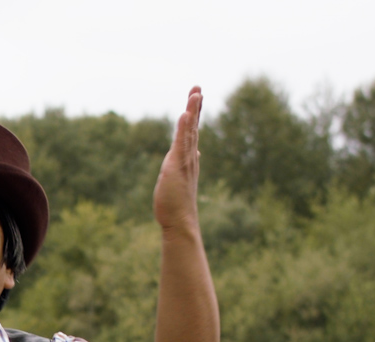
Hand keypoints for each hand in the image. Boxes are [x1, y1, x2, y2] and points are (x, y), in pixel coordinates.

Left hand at [152, 86, 202, 233]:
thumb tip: (196, 153)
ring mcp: (185, 160)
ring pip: (190, 131)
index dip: (194, 114)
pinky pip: (181, 143)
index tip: (196, 96)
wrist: (180, 221)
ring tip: (196, 93)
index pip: (191, 132)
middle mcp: (190, 157)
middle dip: (195, 106)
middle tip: (197, 87)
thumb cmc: (177, 203)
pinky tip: (185, 114)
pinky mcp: (177, 166)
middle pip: (193, 126)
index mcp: (188, 158)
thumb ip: (187, 163)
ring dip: (192, 111)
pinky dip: (184, 128)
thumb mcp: (179, 178)